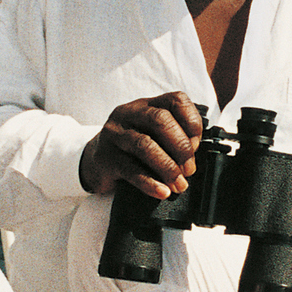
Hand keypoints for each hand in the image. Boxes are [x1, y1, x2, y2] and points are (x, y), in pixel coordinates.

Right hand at [79, 92, 204, 198]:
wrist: (95, 162)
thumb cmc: (131, 148)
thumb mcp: (152, 135)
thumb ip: (172, 138)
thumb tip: (191, 157)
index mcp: (147, 105)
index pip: (176, 100)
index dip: (192, 121)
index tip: (197, 145)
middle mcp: (129, 114)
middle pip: (160, 120)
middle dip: (180, 147)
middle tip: (189, 169)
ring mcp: (115, 134)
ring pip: (145, 145)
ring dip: (167, 167)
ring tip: (178, 184)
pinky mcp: (106, 157)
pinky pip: (130, 170)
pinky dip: (150, 183)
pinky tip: (162, 191)